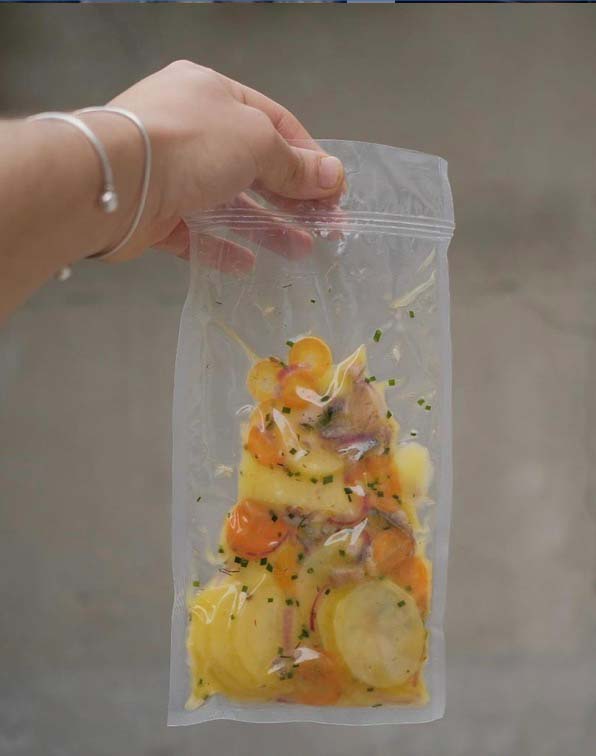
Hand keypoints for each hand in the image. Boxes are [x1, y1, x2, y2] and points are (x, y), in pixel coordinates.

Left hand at [105, 60, 344, 263]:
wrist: (115, 184)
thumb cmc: (189, 144)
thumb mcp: (256, 142)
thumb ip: (293, 163)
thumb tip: (332, 175)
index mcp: (211, 93)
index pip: (273, 122)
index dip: (308, 156)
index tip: (333, 190)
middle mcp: (189, 129)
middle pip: (253, 165)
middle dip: (291, 196)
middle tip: (325, 225)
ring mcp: (170, 172)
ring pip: (228, 202)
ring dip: (267, 226)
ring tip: (301, 250)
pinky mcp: (154, 213)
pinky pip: (196, 232)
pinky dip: (223, 247)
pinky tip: (249, 264)